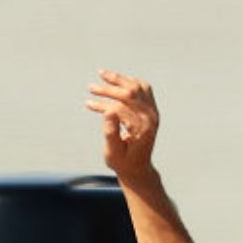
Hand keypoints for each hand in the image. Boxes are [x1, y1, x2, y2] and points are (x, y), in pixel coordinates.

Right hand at [84, 70, 161, 184]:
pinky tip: (118, 81)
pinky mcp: (152, 109)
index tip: (88, 103)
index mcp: (142, 129)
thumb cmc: (122, 163)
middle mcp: (151, 118)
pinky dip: (130, 82)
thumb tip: (107, 111)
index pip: (120, 108)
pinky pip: (143, 88)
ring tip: (102, 74)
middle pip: (130, 93)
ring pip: (137, 86)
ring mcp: (153, 112)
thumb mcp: (113, 152)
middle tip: (91, 87)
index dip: (102, 104)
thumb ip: (111, 132)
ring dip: (119, 79)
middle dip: (108, 88)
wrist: (138, 169)